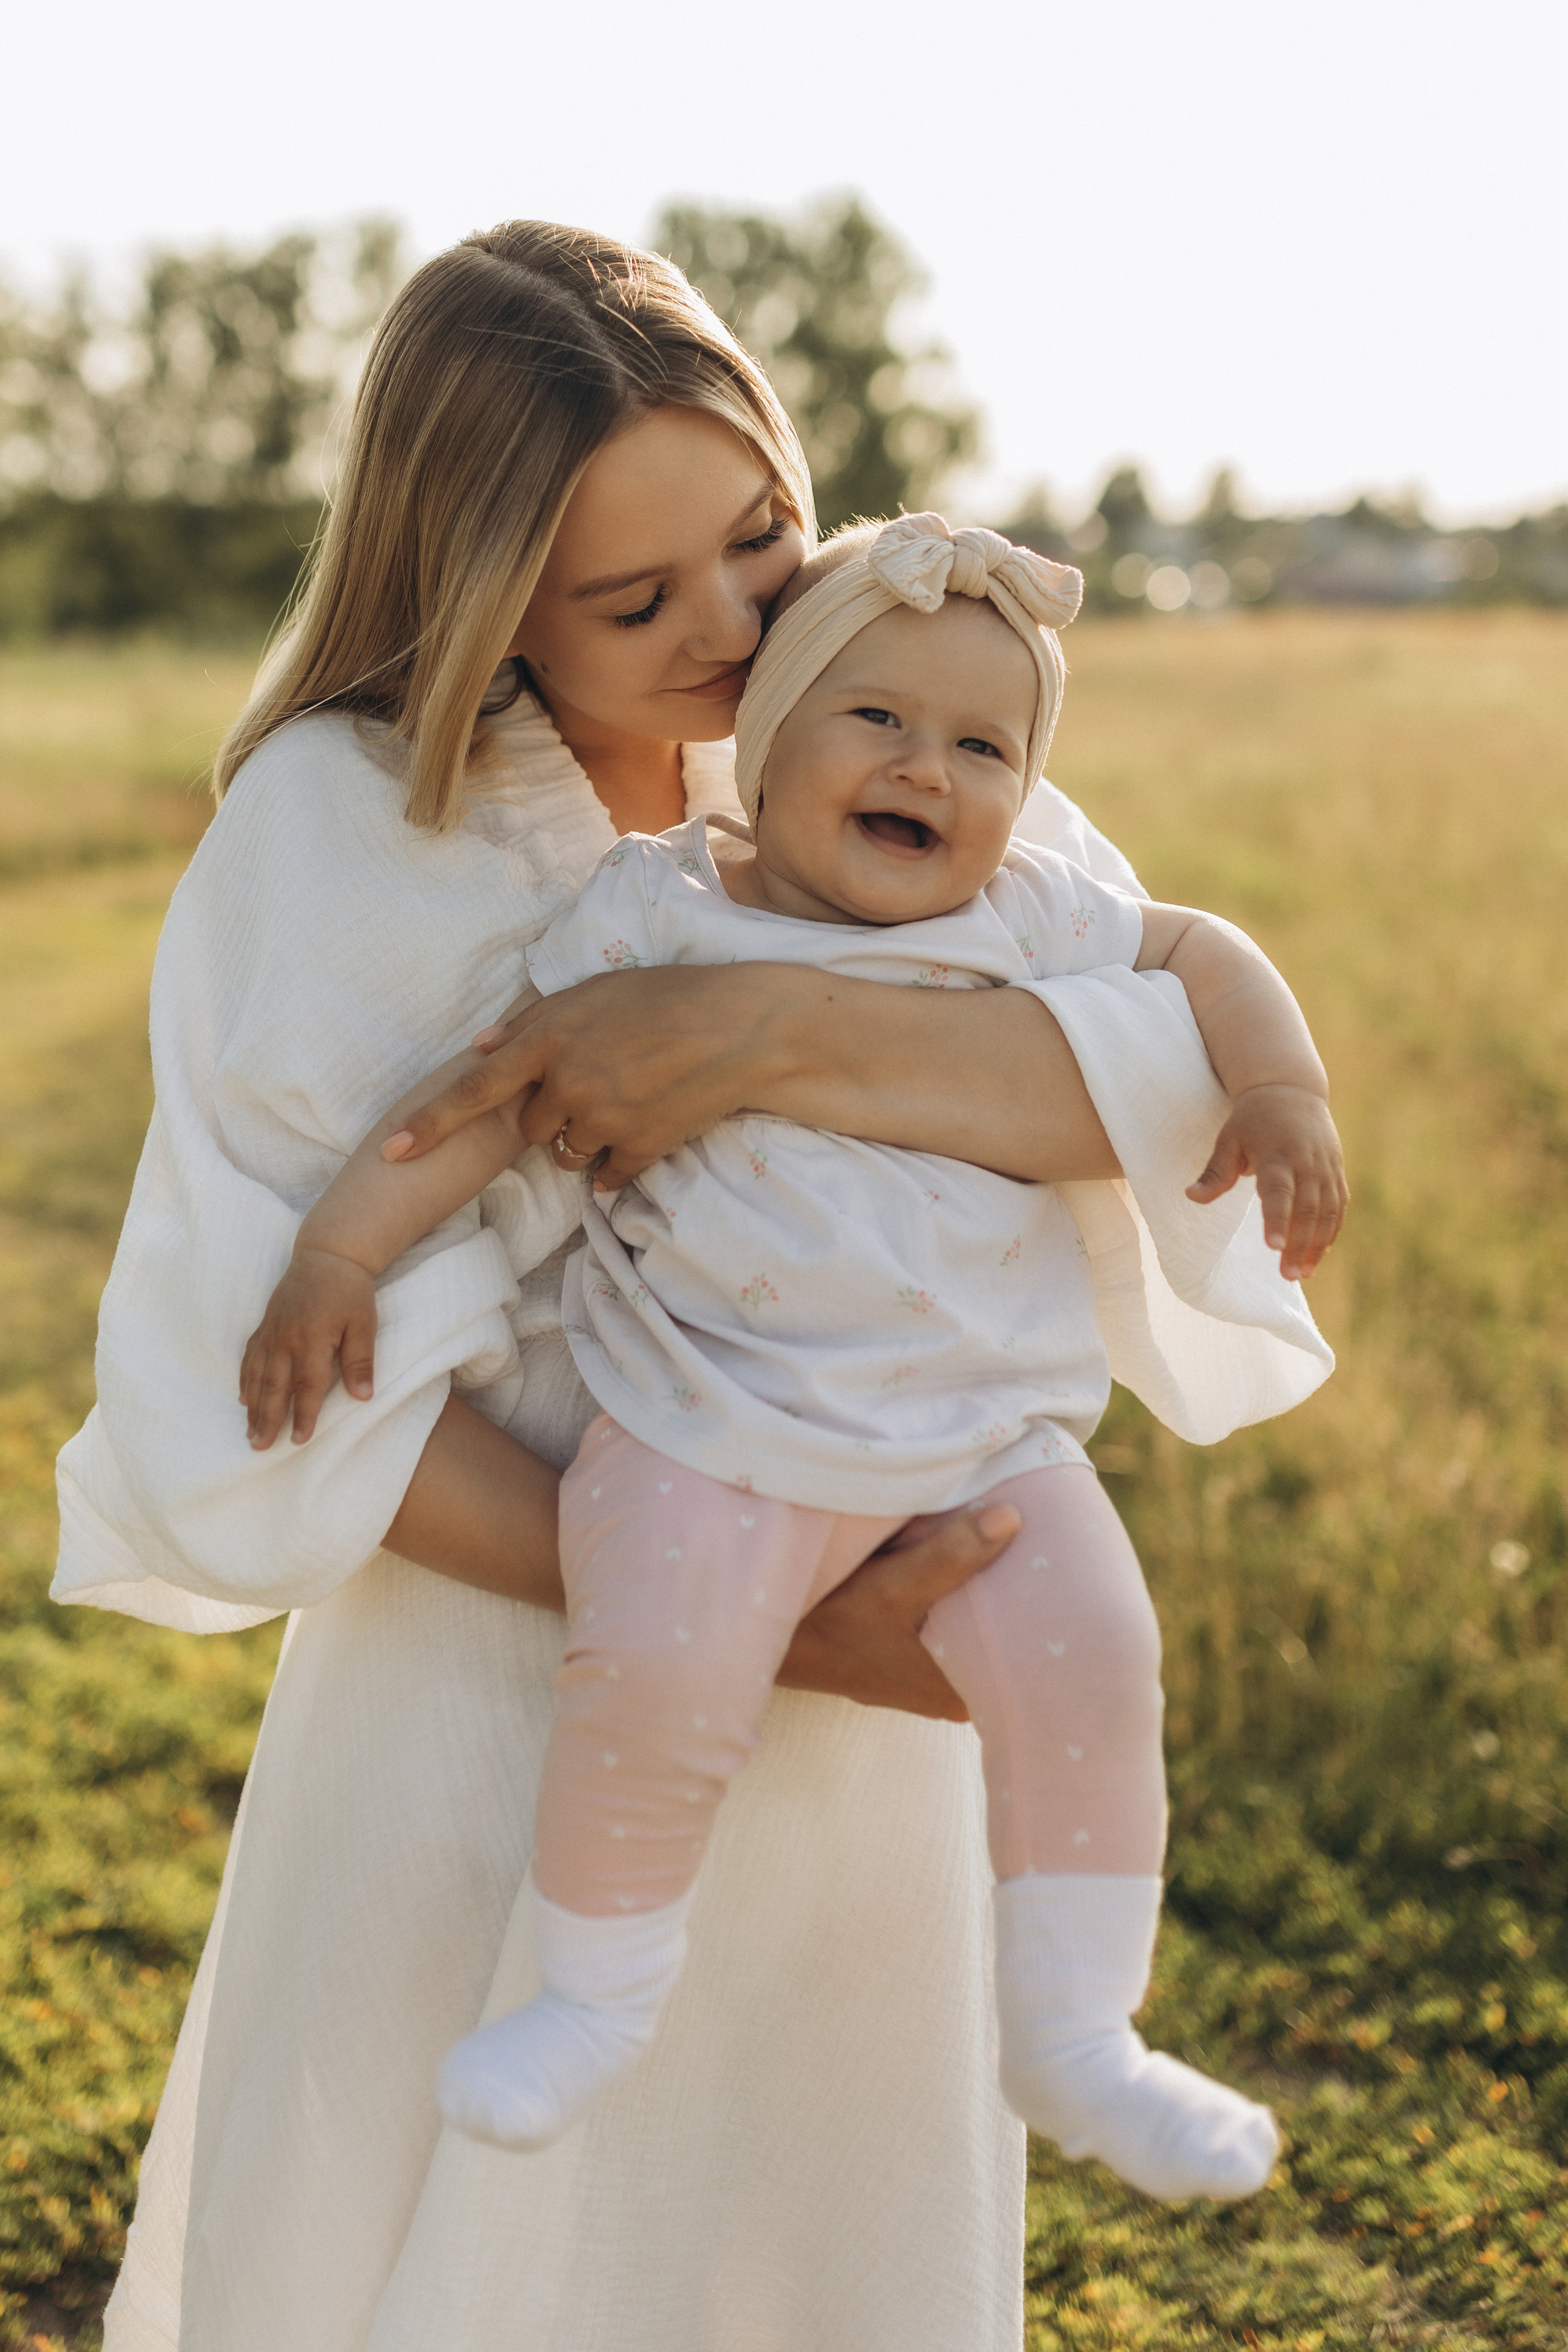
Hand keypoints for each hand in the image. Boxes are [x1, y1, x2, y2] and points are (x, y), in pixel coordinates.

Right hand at [240, 1248, 378, 1448]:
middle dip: (268, 1419)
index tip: (299, 1440)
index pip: (308, 1386)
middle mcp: (286, 1339)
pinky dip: (245, 1380)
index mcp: (312, 1340)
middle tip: (260, 1446)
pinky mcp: (265, 1325)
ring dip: (253, 1406)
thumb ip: (360, 1361)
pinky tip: (243, 1398)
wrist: (326, 1255)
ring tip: (250, 1433)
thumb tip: (363, 1398)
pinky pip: (250, 1357)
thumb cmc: (350, 1292)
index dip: (304, 1415)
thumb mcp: (364, 1325)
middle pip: (275, 1386)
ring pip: (258, 1376)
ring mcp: (271, 1332)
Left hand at [385, 966, 796, 1192]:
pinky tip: (643, 1129)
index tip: (392, 1152)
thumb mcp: (591, 992)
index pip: (474, 1088)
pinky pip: (605, 1177)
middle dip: (545, 1118)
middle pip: (526, 1129)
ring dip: (580, 1140)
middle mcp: (569, 1082)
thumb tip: (482, 1047)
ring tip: (623, 1102)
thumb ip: (532, 1023)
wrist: (739, 1026)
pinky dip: (616, 1163)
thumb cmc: (664, 997)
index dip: (430, 1124)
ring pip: (564, 1155)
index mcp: (549, 1038)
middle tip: (589, 1087)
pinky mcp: (640, 1147)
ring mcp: (605, 1118)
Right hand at [776, 1504, 1021, 1717]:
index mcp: (959, 1693)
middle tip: (1035, 1535)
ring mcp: (927, 1674)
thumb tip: (1012, 1518)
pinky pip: (949, 1615)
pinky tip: (963, 1551)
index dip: (1039, 1602)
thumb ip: (951, 1556)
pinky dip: (954, 1585)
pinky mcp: (908, 1652)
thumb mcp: (892, 1587)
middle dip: (1012, 1585)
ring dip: (980, 1582)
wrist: (765, 1627)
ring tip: (1006, 1536)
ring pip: (972, 1620)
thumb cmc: (827, 1620)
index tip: (1056, 1557)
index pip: (1022, 1651)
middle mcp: (950, 1692)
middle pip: (998, 1632)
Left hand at [1186, 1083, 1347, 1279]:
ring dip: (1317, 1244)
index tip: (1272, 1247)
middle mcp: (1306, 1162)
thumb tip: (1191, 1197)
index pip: (1279, 1192)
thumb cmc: (1252, 1119)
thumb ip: (1215, 1172)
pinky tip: (1319, 1254)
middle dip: (1297, 1244)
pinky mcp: (1336, 1171)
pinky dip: (1331, 1231)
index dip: (1276, 1220)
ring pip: (1326, 1212)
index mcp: (1277, 1154)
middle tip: (1287, 1275)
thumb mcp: (1229, 1139)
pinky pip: (1339, 1205)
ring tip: (1302, 1274)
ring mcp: (1325, 1167)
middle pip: (1305, 1209)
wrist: (1290, 1089)